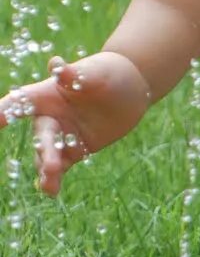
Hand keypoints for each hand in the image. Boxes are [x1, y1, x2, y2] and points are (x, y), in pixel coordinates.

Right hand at [0, 51, 150, 195]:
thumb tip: (56, 65)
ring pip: (47, 154)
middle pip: (41, 134)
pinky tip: (51, 191)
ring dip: (46, 168)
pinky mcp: (75, 149)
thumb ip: (74, 74)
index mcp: (47, 93)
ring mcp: (61, 134)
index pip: (20, 101)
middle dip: (45, 150)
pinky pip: (61, 166)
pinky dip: (55, 178)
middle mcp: (50, 115)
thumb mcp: (94, 72)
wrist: (129, 89)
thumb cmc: (106, 73)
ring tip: (49, 186)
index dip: (4, 111)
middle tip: (52, 165)